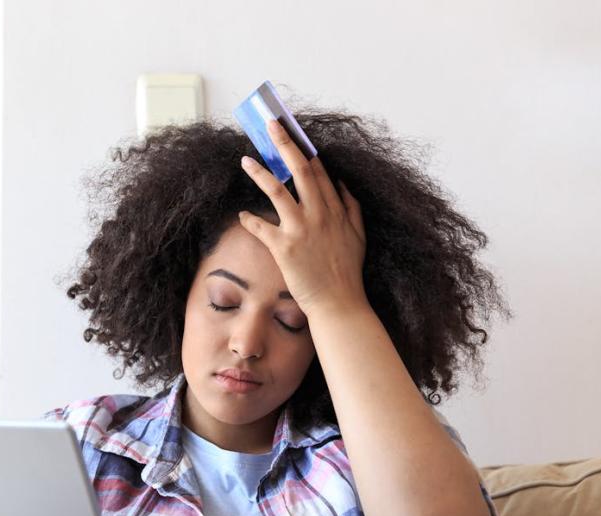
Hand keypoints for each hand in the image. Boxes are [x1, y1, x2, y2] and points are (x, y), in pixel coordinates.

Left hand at [237, 118, 368, 319]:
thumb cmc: (347, 272)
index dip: (305, 149)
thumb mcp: (359, 234)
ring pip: (278, 191)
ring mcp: (301, 230)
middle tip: (271, 126)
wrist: (339, 303)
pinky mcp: (284, 248)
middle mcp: (320, 214)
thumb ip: (352, 206)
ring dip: (260, 173)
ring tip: (245, 160)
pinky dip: (249, 220)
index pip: (319, 171)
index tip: (293, 132)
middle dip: (285, 144)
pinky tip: (241, 215)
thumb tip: (342, 184)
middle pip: (301, 170)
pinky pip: (262, 228)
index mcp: (336, 209)